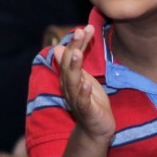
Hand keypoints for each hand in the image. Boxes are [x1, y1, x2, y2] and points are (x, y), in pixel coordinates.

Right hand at [52, 25, 114, 141]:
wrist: (96, 129)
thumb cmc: (91, 102)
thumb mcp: (85, 79)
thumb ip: (76, 65)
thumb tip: (60, 47)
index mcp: (70, 78)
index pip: (71, 57)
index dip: (77, 43)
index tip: (86, 27)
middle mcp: (70, 88)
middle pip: (69, 66)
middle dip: (74, 48)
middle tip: (79, 32)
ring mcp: (77, 100)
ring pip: (72, 82)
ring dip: (74, 67)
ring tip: (78, 53)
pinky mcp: (87, 112)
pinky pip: (83, 102)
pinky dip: (84, 92)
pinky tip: (87, 84)